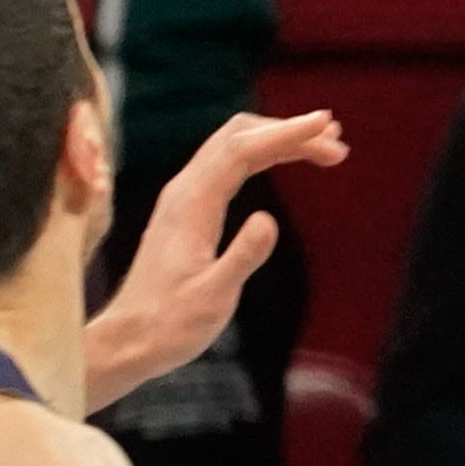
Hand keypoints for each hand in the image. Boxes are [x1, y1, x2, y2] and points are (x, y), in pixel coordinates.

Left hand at [80, 109, 346, 412]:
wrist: (128, 340)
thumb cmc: (169, 325)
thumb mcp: (212, 299)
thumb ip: (242, 258)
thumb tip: (269, 220)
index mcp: (192, 204)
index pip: (244, 149)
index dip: (287, 132)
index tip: (328, 125)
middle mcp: (185, 190)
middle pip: (239, 135)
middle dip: (289, 130)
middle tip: (336, 143)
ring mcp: (184, 196)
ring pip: (233, 145)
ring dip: (277, 138)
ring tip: (322, 147)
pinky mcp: (188, 207)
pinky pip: (228, 162)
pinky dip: (262, 152)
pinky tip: (283, 161)